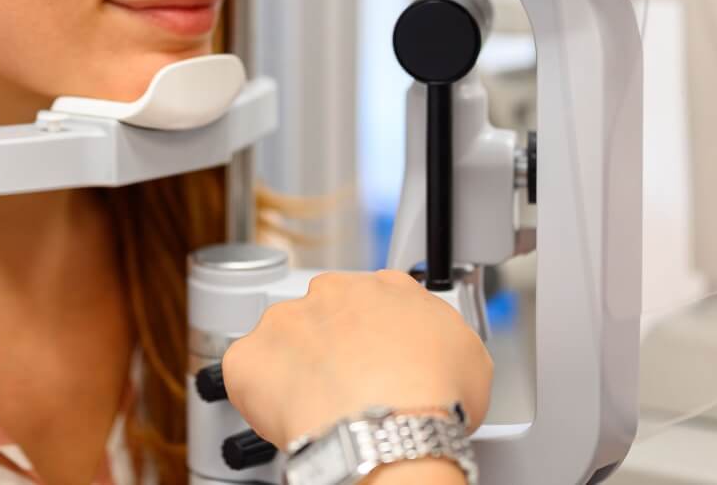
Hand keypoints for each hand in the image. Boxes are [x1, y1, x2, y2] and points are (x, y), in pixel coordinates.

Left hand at [221, 270, 493, 447]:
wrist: (389, 430)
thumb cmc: (431, 398)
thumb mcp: (469, 355)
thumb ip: (441, 337)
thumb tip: (436, 353)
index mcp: (387, 286)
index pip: (374, 300)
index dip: (375, 336)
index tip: (377, 360)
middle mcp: (333, 292)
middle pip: (325, 315)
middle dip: (332, 348)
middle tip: (350, 390)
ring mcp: (287, 320)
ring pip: (283, 340)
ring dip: (296, 368)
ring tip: (320, 410)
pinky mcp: (249, 355)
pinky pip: (247, 372)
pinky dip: (260, 395)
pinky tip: (287, 416)